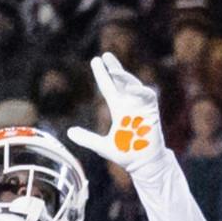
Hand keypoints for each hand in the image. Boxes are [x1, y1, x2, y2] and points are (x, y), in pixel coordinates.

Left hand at [66, 54, 165, 175]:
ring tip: (113, 70)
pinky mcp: (151, 112)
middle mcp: (130, 104)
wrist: (143, 164)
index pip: (109, 88)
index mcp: (120, 109)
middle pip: (121, 81)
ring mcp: (141, 107)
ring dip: (124, 77)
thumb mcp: (101, 146)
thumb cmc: (125, 154)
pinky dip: (140, 91)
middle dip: (114, 68)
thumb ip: (86, 138)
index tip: (96, 61)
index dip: (103, 75)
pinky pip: (148, 96)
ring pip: (133, 85)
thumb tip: (69, 132)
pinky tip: (131, 88)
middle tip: (105, 56)